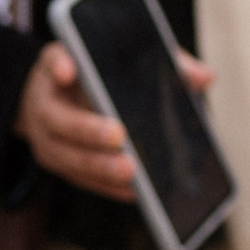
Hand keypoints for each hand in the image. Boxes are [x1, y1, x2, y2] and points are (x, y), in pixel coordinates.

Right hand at [12, 41, 211, 200]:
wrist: (58, 97)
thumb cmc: (100, 75)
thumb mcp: (124, 59)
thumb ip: (163, 61)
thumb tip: (206, 77)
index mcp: (59, 66)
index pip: (52, 60)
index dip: (59, 65)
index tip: (69, 71)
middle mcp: (43, 102)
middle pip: (58, 118)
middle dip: (88, 130)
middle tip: (119, 137)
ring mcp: (45, 137)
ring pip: (66, 156)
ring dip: (98, 166)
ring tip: (131, 172)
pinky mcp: (57, 162)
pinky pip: (79, 178)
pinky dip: (106, 185)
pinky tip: (134, 191)